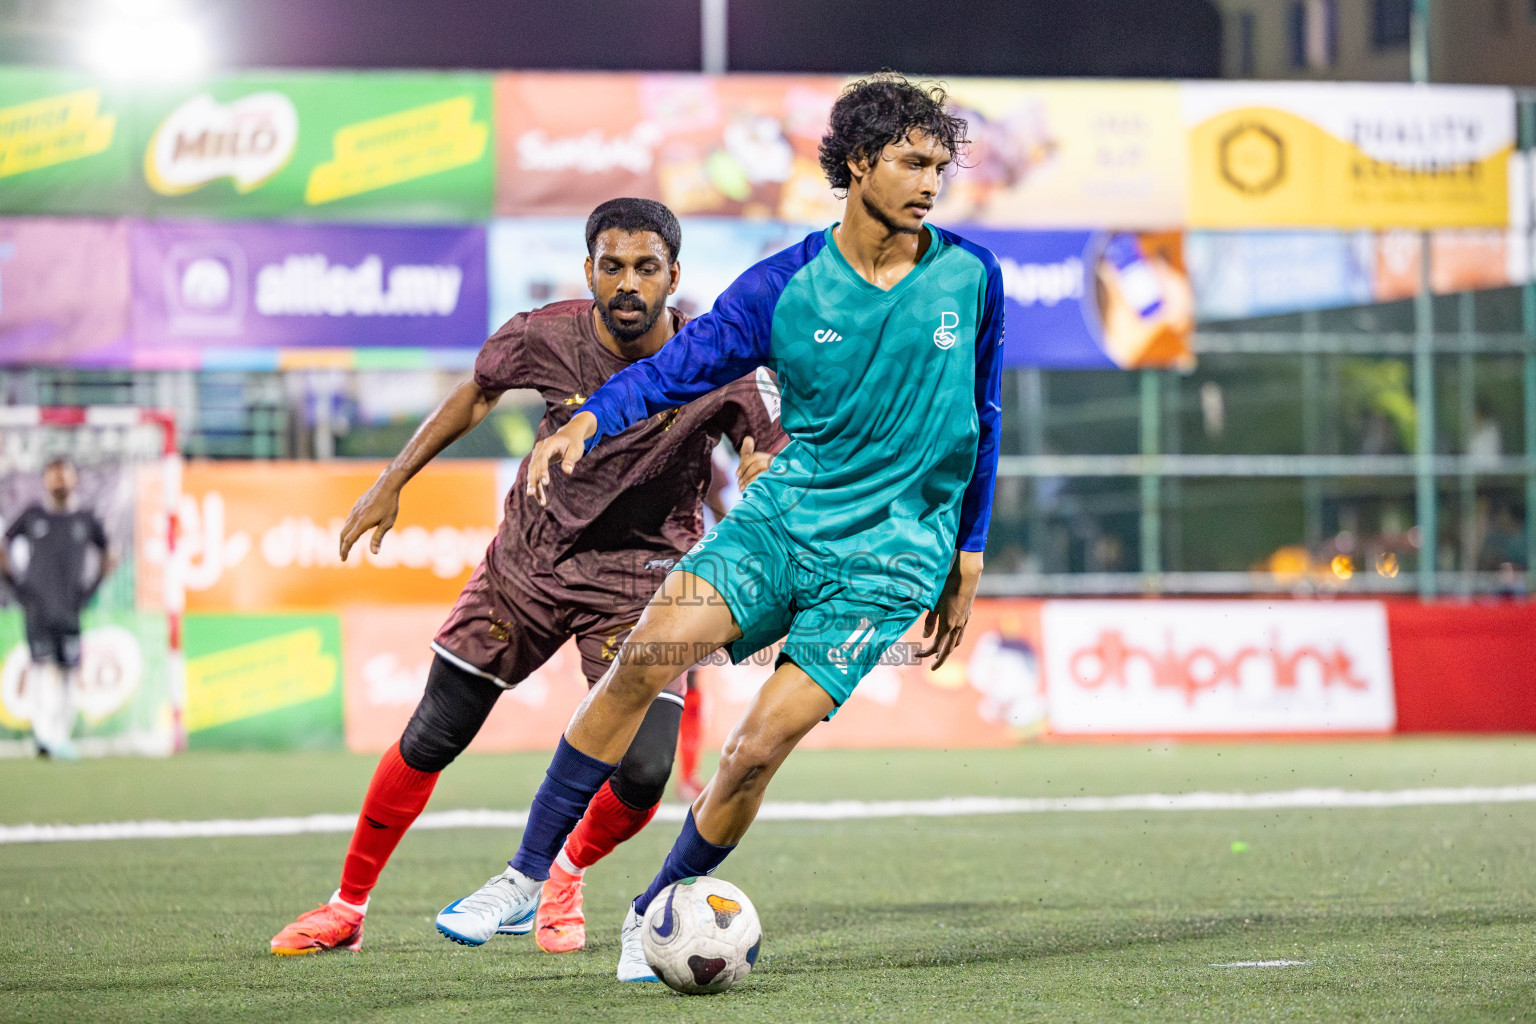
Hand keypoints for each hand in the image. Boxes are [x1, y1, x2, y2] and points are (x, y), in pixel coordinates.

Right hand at [339, 472, 402, 560]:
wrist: (387, 485)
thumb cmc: (390, 505)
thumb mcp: (387, 523)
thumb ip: (378, 538)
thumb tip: (374, 553)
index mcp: (362, 523)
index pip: (349, 540)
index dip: (345, 550)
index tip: (343, 559)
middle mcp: (355, 517)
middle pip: (343, 534)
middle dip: (341, 546)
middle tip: (342, 556)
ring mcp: (355, 510)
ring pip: (345, 526)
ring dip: (343, 537)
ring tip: (346, 545)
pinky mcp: (357, 506)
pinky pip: (349, 519)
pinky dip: (347, 528)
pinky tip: (352, 530)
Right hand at [526, 412, 596, 506]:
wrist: (569, 434)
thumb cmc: (574, 442)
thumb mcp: (575, 449)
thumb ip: (570, 459)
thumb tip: (568, 471)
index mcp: (548, 444)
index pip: (542, 458)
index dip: (542, 470)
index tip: (545, 483)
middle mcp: (539, 449)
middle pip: (533, 466)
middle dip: (532, 481)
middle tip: (532, 494)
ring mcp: (537, 456)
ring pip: (533, 473)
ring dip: (534, 487)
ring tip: (539, 501)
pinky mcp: (539, 462)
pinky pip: (536, 475)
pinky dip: (538, 486)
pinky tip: (541, 500)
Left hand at [735, 436, 775, 489]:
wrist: (774, 491)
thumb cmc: (761, 476)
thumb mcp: (753, 463)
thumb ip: (748, 452)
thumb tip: (747, 438)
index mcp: (770, 458)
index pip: (755, 457)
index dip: (744, 464)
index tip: (737, 474)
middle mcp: (776, 464)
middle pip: (757, 464)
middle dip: (745, 473)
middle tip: (738, 482)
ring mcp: (778, 473)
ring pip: (760, 474)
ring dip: (748, 481)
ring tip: (741, 488)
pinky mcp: (777, 481)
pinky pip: (764, 482)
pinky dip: (754, 486)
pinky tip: (747, 490)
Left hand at [918, 550, 983, 668]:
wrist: (966, 578)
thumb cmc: (946, 588)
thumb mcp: (933, 605)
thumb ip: (929, 622)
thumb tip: (925, 637)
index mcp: (947, 625)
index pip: (935, 646)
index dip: (925, 653)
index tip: (917, 655)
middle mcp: (957, 627)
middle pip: (948, 650)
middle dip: (939, 660)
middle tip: (932, 668)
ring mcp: (964, 622)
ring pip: (956, 642)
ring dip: (948, 650)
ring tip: (940, 654)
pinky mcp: (967, 616)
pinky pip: (961, 634)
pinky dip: (954, 640)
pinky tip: (950, 638)